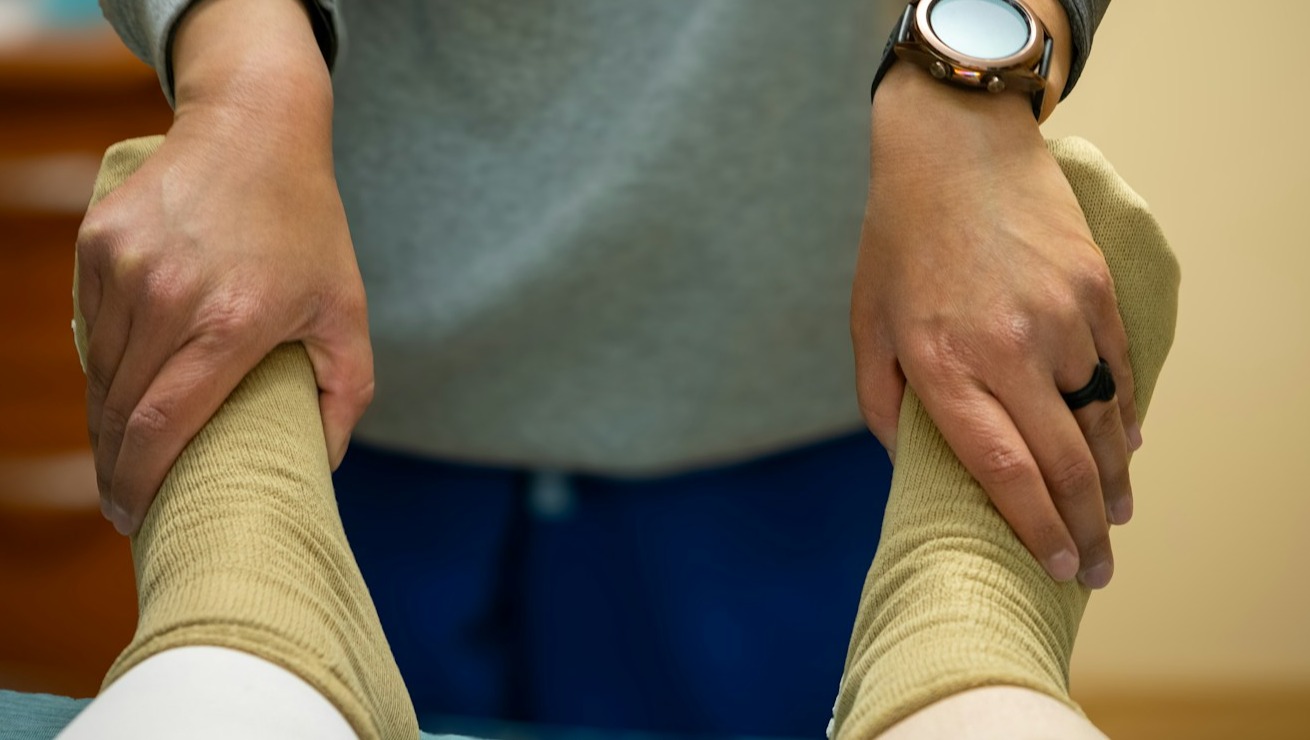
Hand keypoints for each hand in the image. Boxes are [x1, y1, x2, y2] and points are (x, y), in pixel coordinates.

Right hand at [75, 0, 372, 533]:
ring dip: (108, 420)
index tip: (134, 518)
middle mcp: (168, 295)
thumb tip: (324, 464)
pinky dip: (104, 363)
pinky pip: (89, 326)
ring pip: (99, 371)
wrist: (254, 127)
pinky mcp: (96, 243)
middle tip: (126, 502)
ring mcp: (124, 265)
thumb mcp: (348, 308)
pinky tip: (126, 385)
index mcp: (231, 321)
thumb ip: (348, 392)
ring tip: (129, 451)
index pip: (162, 424)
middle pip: (119, 409)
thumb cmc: (308, 227)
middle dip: (117, 467)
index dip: (140, 482)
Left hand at [851, 65, 1139, 588]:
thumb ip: (881, 403)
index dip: (1033, 527)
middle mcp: (1008, 346)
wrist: (953, 147)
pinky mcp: (1094, 288)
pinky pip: (1119, 371)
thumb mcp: (867, 324)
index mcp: (942, 362)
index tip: (1052, 566)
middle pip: (1063, 461)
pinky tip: (1123, 448)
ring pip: (1101, 422)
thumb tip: (911, 466)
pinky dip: (1124, 416)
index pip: (1002, 469)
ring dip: (1110, 482)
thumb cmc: (898, 241)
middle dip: (1083, 528)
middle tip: (1094, 568)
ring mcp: (1060, 315)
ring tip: (1112, 520)